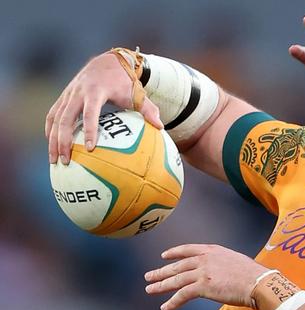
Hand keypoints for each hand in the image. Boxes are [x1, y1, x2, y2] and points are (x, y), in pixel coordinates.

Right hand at [45, 52, 162, 164]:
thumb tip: (161, 127)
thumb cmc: (125, 83)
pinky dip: (50, 130)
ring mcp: (69, 94)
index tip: (90, 148)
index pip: (90, 113)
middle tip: (65, 161)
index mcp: (96, 91)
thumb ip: (149, 110)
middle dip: (63, 141)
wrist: (109, 62)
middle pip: (65, 118)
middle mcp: (78, 92)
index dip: (90, 130)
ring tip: (54, 160)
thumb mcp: (138, 94)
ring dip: (53, 140)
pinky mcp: (64, 97)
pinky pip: (53, 115)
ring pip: (56, 118)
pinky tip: (52, 146)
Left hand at [144, 244, 267, 309]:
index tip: (164, 256)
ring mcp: (202, 272)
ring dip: (161, 285)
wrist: (258, 282)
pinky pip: (182, 295)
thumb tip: (220, 272)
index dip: (174, 253)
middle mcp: (204, 259)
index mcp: (213, 250)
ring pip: (176, 280)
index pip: (188, 249)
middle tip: (149, 276)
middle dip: (161, 272)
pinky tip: (165, 307)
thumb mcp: (235, 261)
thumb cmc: (253, 275)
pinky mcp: (202, 287)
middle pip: (178, 266)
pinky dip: (172, 302)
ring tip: (150, 289)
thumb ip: (222, 264)